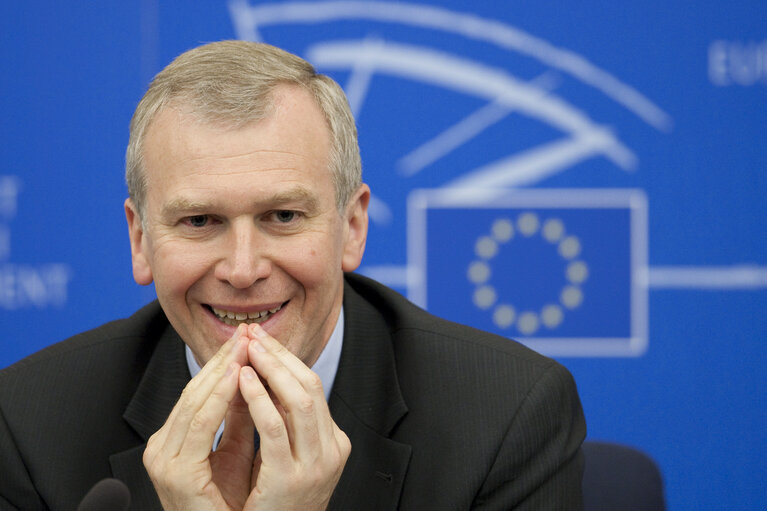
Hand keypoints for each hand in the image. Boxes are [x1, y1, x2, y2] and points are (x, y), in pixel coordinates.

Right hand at [143, 324, 256, 510]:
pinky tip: (237, 376)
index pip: (198, 393)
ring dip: (222, 371)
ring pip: (194, 402)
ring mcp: (164, 460)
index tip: (246, 340)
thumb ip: (237, 420)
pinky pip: (200, 425)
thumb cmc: (229, 507)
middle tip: (246, 333)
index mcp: (172, 442)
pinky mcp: (176, 473)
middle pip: (194, 392)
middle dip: (222, 360)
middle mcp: (162, 448)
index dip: (222, 364)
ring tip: (244, 347)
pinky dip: (219, 397)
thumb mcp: (234, 455)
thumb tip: (252, 381)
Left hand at [238, 323, 350, 510]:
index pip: (313, 388)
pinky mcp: (289, 480)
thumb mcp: (279, 458)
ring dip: (271, 370)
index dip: (287, 360)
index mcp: (334, 444)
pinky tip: (242, 380)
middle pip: (311, 387)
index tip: (262, 340)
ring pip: (299, 401)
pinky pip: (274, 429)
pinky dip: (259, 399)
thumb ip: (271, 421)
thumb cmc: (269, 507)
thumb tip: (249, 375)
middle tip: (253, 335)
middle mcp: (332, 452)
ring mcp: (315, 467)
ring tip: (247, 350)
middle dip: (280, 357)